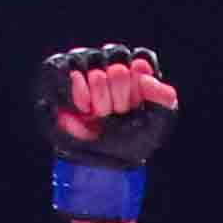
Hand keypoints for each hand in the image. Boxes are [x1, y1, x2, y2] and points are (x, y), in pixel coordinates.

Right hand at [37, 45, 175, 217]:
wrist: (100, 163)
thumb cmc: (129, 140)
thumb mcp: (156, 125)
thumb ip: (164, 99)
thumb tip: (144, 77)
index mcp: (135, 69)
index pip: (141, 59)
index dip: (139, 84)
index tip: (136, 106)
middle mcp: (109, 61)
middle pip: (117, 62)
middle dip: (118, 95)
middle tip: (115, 113)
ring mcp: (83, 64)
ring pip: (92, 64)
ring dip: (98, 95)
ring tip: (97, 114)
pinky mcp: (57, 72)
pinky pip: (63, 69)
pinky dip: (75, 90)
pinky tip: (82, 107)